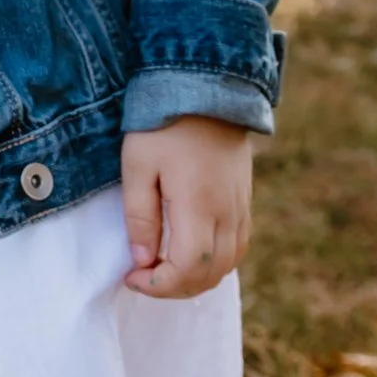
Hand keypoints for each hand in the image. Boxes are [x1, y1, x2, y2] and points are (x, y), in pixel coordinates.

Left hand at [120, 118, 254, 299]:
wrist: (207, 89)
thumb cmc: (164, 124)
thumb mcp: (138, 164)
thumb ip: (140, 216)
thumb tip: (142, 259)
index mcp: (198, 204)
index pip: (187, 268)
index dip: (158, 284)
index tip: (131, 275)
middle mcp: (227, 212)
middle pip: (209, 274)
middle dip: (174, 287)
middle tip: (142, 275)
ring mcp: (240, 207)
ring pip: (228, 264)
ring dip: (196, 278)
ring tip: (163, 268)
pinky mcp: (245, 200)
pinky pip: (238, 246)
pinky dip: (215, 263)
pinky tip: (190, 254)